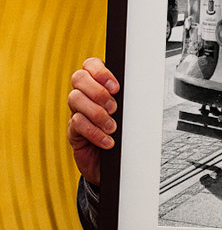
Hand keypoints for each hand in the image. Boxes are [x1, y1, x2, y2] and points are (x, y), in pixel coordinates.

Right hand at [67, 58, 119, 184]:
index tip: (116, 87)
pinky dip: (94, 132)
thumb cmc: (124, 134)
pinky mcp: (73, 131)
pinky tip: (107, 140)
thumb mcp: (128, 113)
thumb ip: (128, 99)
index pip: (90, 65)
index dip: (100, 71)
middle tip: (114, 107)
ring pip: (75, 99)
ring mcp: (76, 112)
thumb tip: (140, 89)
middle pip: (79, 78)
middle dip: (98, 91)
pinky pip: (77, 123)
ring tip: (112, 127)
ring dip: (97, 113)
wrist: (115, 164)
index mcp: (98, 85)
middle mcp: (85, 95)